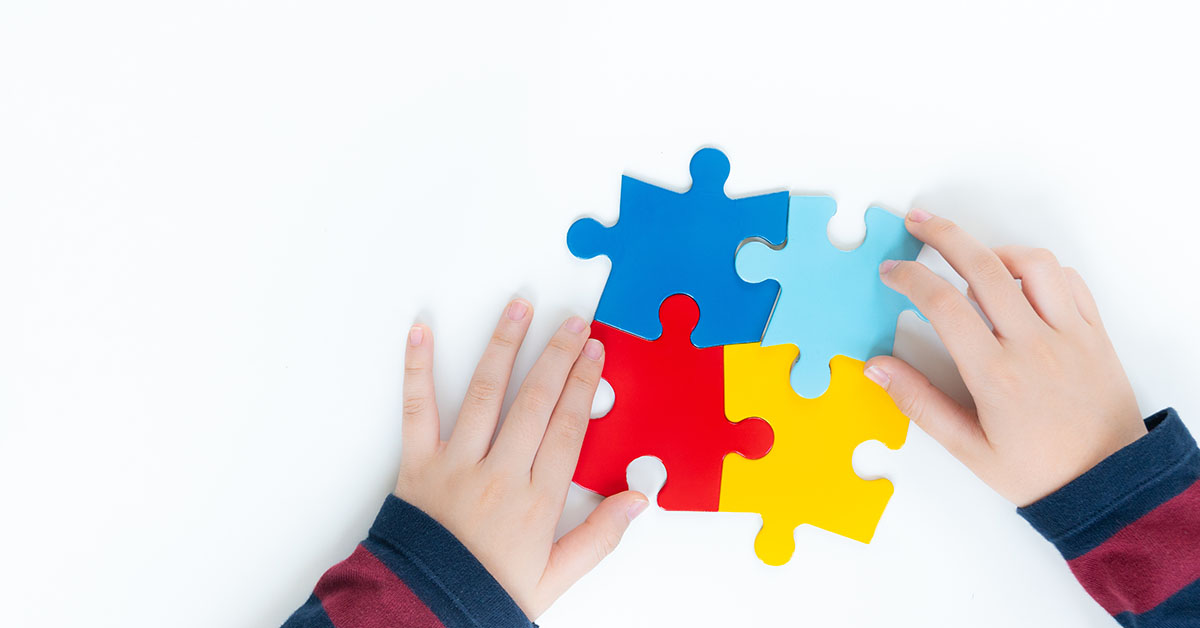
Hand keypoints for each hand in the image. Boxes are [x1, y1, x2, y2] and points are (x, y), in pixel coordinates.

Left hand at [395, 300, 647, 618]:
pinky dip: (418, 367)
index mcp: (536, 501)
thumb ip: (599, 537)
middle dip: (557, 355)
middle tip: (573, 322)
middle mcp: (499, 474)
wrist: (423, 609)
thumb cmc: (488, 592)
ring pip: (486, 393)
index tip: (595, 353)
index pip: (568, 428)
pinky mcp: (418, 464)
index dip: (584, 384)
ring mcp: (457, 465)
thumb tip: (638, 500)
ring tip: (519, 308)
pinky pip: (418, 408)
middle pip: (536, 401)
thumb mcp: (555, 577)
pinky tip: (422, 332)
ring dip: (504, 345)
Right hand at [864, 209, 1145, 506]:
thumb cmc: (1038, 472)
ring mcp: (1069, 335)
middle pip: (983, 267)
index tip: (891, 272)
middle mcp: (1033, 346)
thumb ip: (918, 403)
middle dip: (944, 235)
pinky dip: (1041, 269)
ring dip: (997, 250)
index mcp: (995, 375)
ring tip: (974, 257)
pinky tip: (1020, 280)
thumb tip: (876, 368)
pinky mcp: (1094, 335)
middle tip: (918, 222)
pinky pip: (1070, 281)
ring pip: (1033, 264)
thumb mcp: (967, 448)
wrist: (1107, 484)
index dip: (910, 278)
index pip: (943, 305)